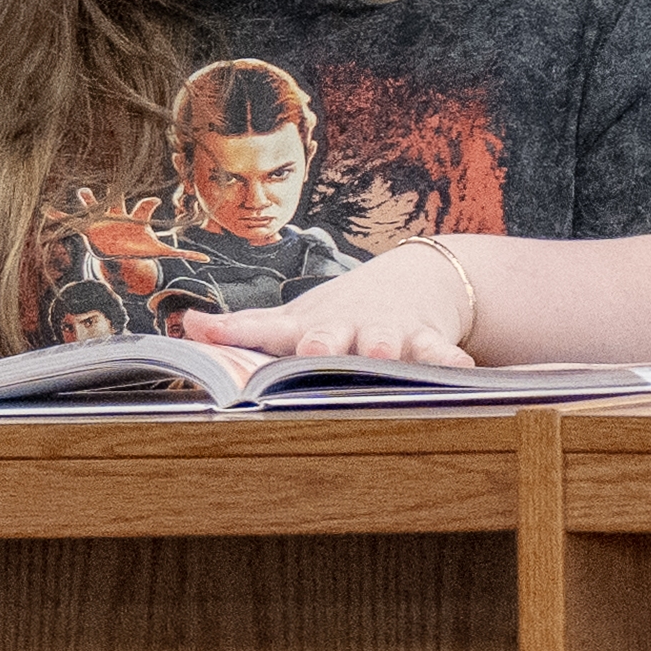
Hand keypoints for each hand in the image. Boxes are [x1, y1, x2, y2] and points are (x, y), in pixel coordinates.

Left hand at [185, 238, 489, 368]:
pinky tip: (463, 371)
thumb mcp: (297, 318)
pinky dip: (450, 360)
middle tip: (311, 352)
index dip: (235, 333)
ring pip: (385, 342)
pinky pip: (441, 353)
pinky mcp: (427, 339)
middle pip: (327, 338)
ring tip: (383, 352)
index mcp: (308, 327)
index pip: (264, 329)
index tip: (203, 331)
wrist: (415, 279)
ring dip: (383, 348)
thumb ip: (246, 328)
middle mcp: (344, 329)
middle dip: (320, 346)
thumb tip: (186, 326)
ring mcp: (387, 332)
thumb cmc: (343, 311)